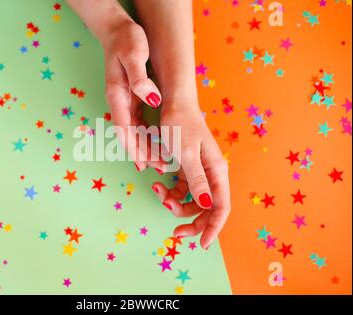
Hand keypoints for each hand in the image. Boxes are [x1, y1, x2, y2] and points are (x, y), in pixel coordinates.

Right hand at [102, 20, 163, 170]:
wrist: (117, 31)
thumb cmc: (127, 41)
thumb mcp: (134, 54)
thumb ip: (139, 78)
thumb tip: (152, 98)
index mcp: (117, 95)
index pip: (124, 128)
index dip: (134, 148)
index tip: (144, 164)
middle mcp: (118, 102)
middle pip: (128, 135)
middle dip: (142, 153)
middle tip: (159, 167)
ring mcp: (123, 102)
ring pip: (132, 132)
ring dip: (144, 148)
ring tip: (160, 162)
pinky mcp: (129, 100)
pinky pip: (136, 124)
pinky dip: (145, 137)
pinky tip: (154, 145)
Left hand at [152, 99, 230, 249]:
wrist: (173, 102)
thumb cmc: (180, 124)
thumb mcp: (186, 154)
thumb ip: (196, 180)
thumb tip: (206, 204)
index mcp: (216, 172)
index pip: (221, 207)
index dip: (214, 228)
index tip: (203, 244)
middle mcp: (211, 174)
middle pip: (207, 208)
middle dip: (190, 220)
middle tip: (173, 231)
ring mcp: (199, 171)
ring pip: (192, 200)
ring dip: (176, 204)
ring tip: (159, 193)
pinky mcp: (187, 168)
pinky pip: (181, 188)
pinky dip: (170, 192)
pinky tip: (158, 184)